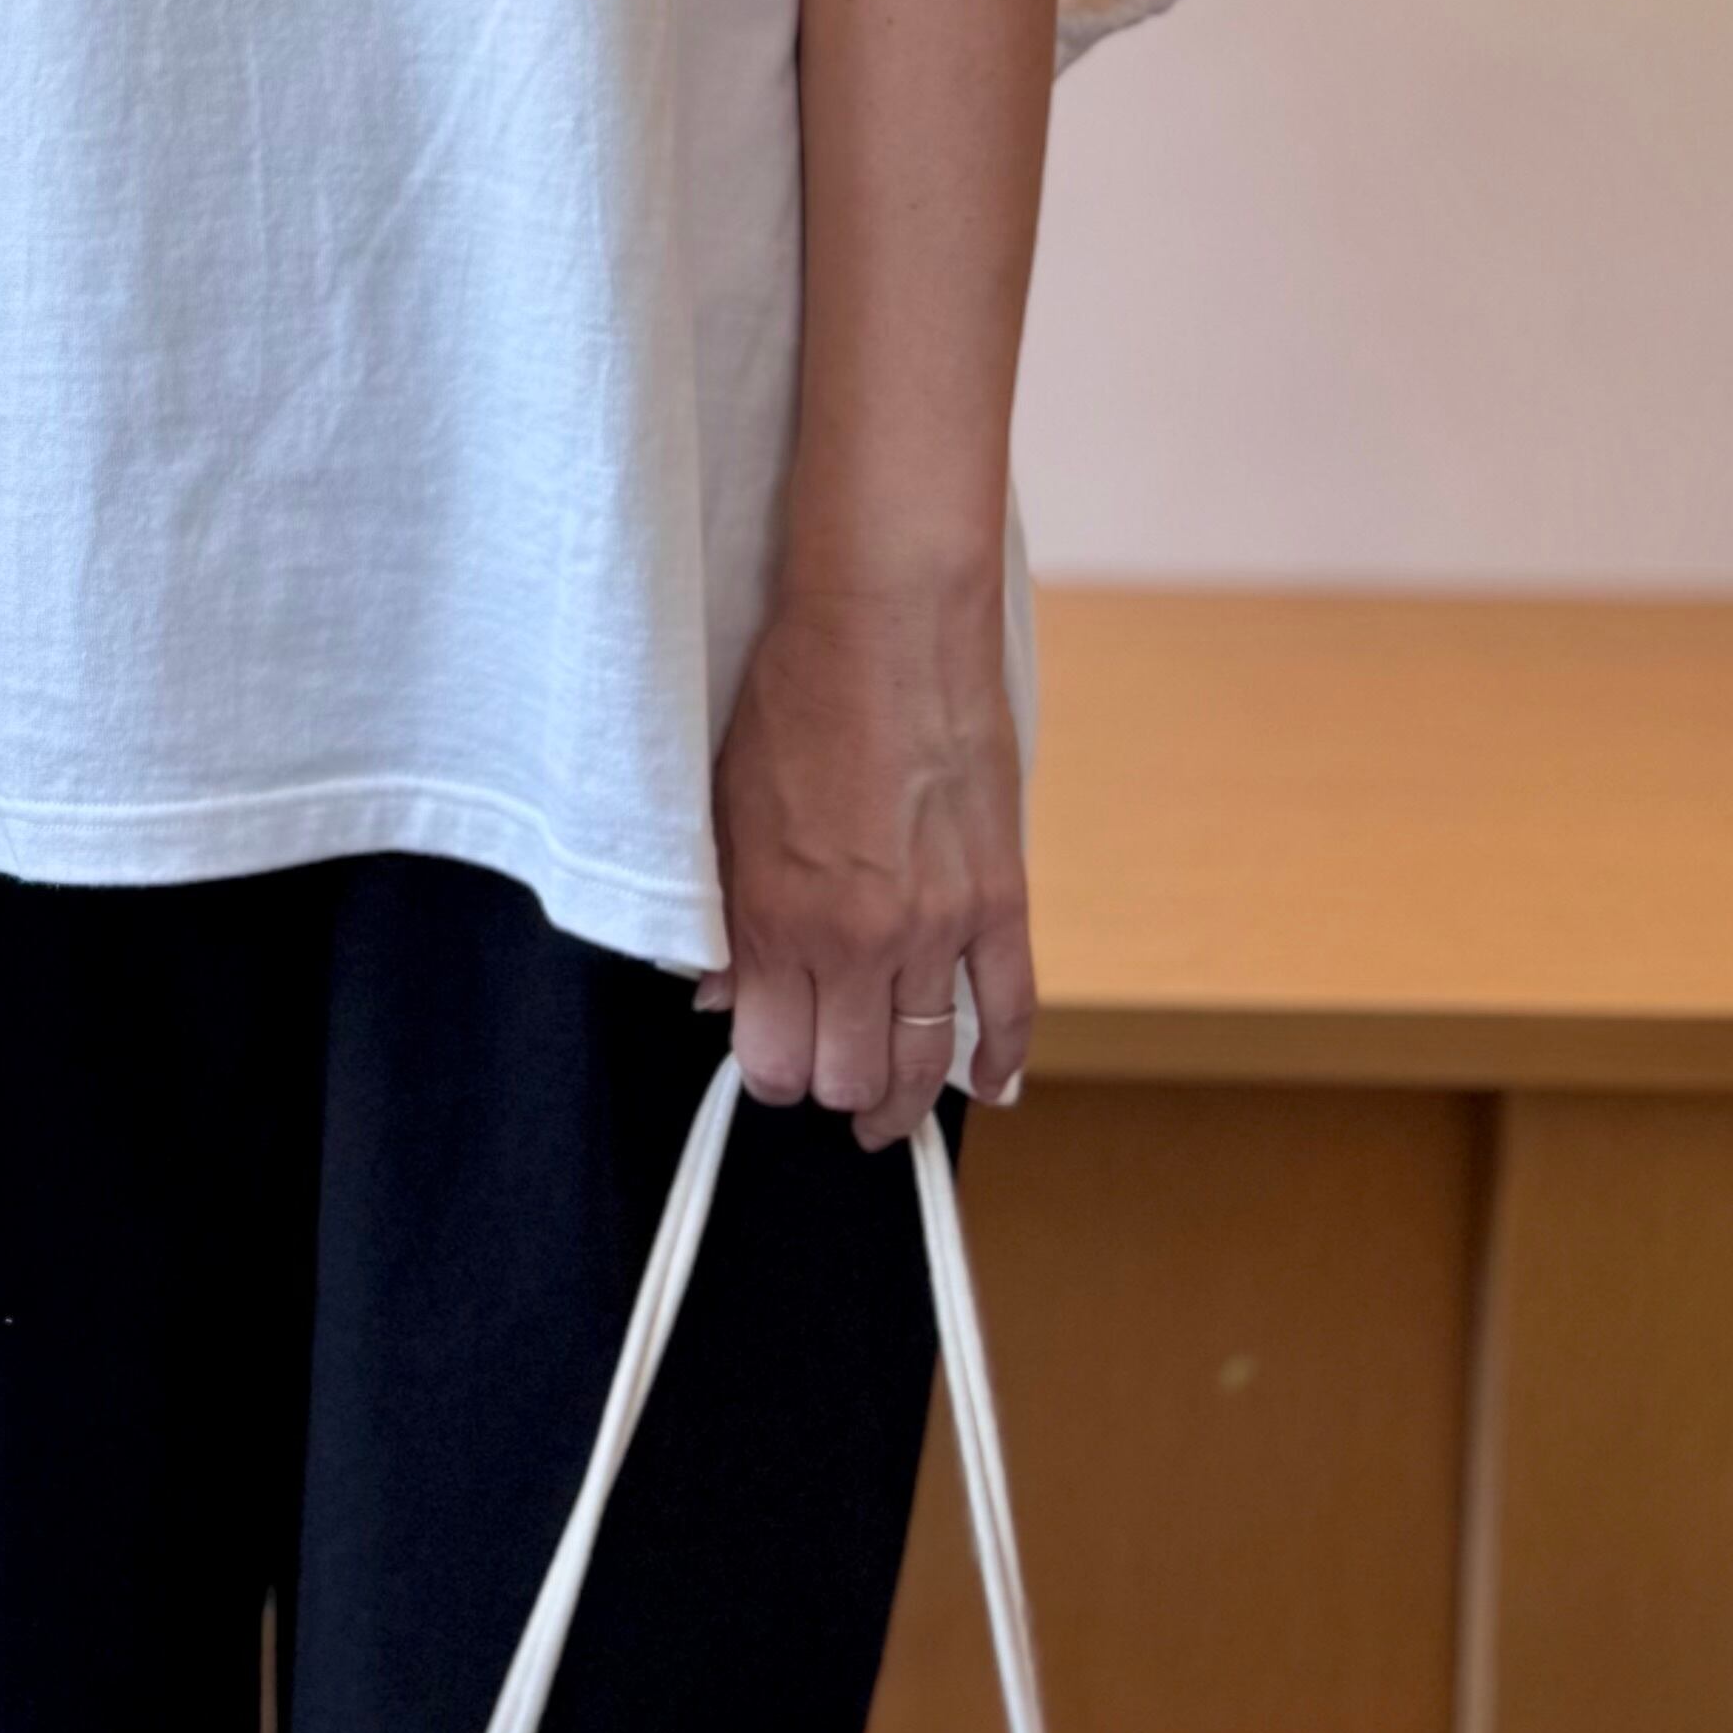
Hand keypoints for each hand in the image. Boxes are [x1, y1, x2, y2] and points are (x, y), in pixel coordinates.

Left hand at [700, 553, 1035, 1145]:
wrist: (887, 623)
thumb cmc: (796, 699)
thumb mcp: (725, 809)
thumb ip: (724, 916)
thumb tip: (720, 996)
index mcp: (777, 918)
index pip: (773, 1061)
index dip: (769, 1073)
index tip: (771, 1058)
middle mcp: (857, 940)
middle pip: (848, 1077)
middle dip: (831, 1088)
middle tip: (827, 1074)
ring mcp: (938, 926)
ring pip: (924, 1063)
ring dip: (903, 1096)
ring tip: (890, 1109)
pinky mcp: (1000, 897)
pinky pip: (1011, 1008)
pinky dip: (1001, 1060)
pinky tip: (989, 1086)